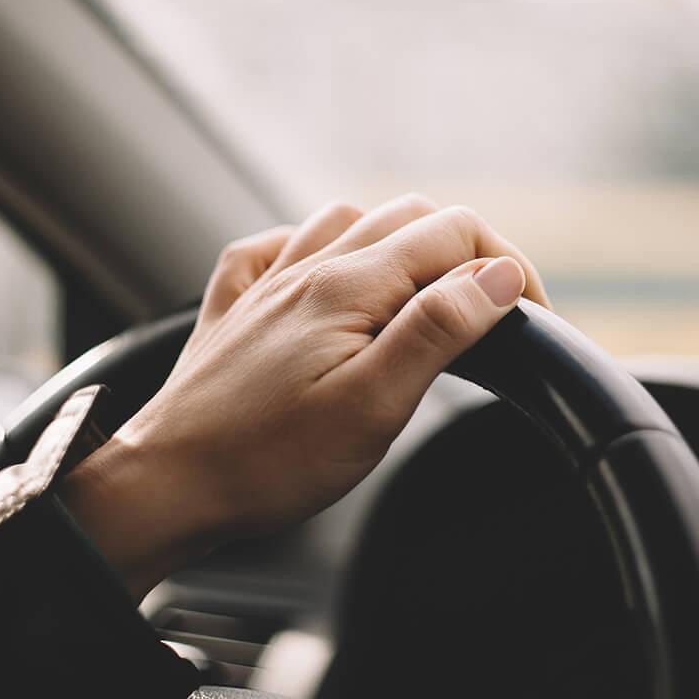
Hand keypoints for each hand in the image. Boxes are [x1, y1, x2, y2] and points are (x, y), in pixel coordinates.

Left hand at [60, 195, 548, 598]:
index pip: (455, 234)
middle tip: (490, 309)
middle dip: (467, 251)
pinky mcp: (239, 303)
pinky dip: (321, 247)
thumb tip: (494, 275)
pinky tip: (327, 274)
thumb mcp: (372, 404)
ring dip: (400, 242)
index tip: (530, 316)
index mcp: (348, 285)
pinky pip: (282, 244)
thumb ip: (436, 330)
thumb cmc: (268, 459)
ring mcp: (268, 280)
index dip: (508, 266)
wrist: (169, 482)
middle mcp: (306, 266)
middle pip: (411, 217)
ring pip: (351, 220)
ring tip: (423, 291)